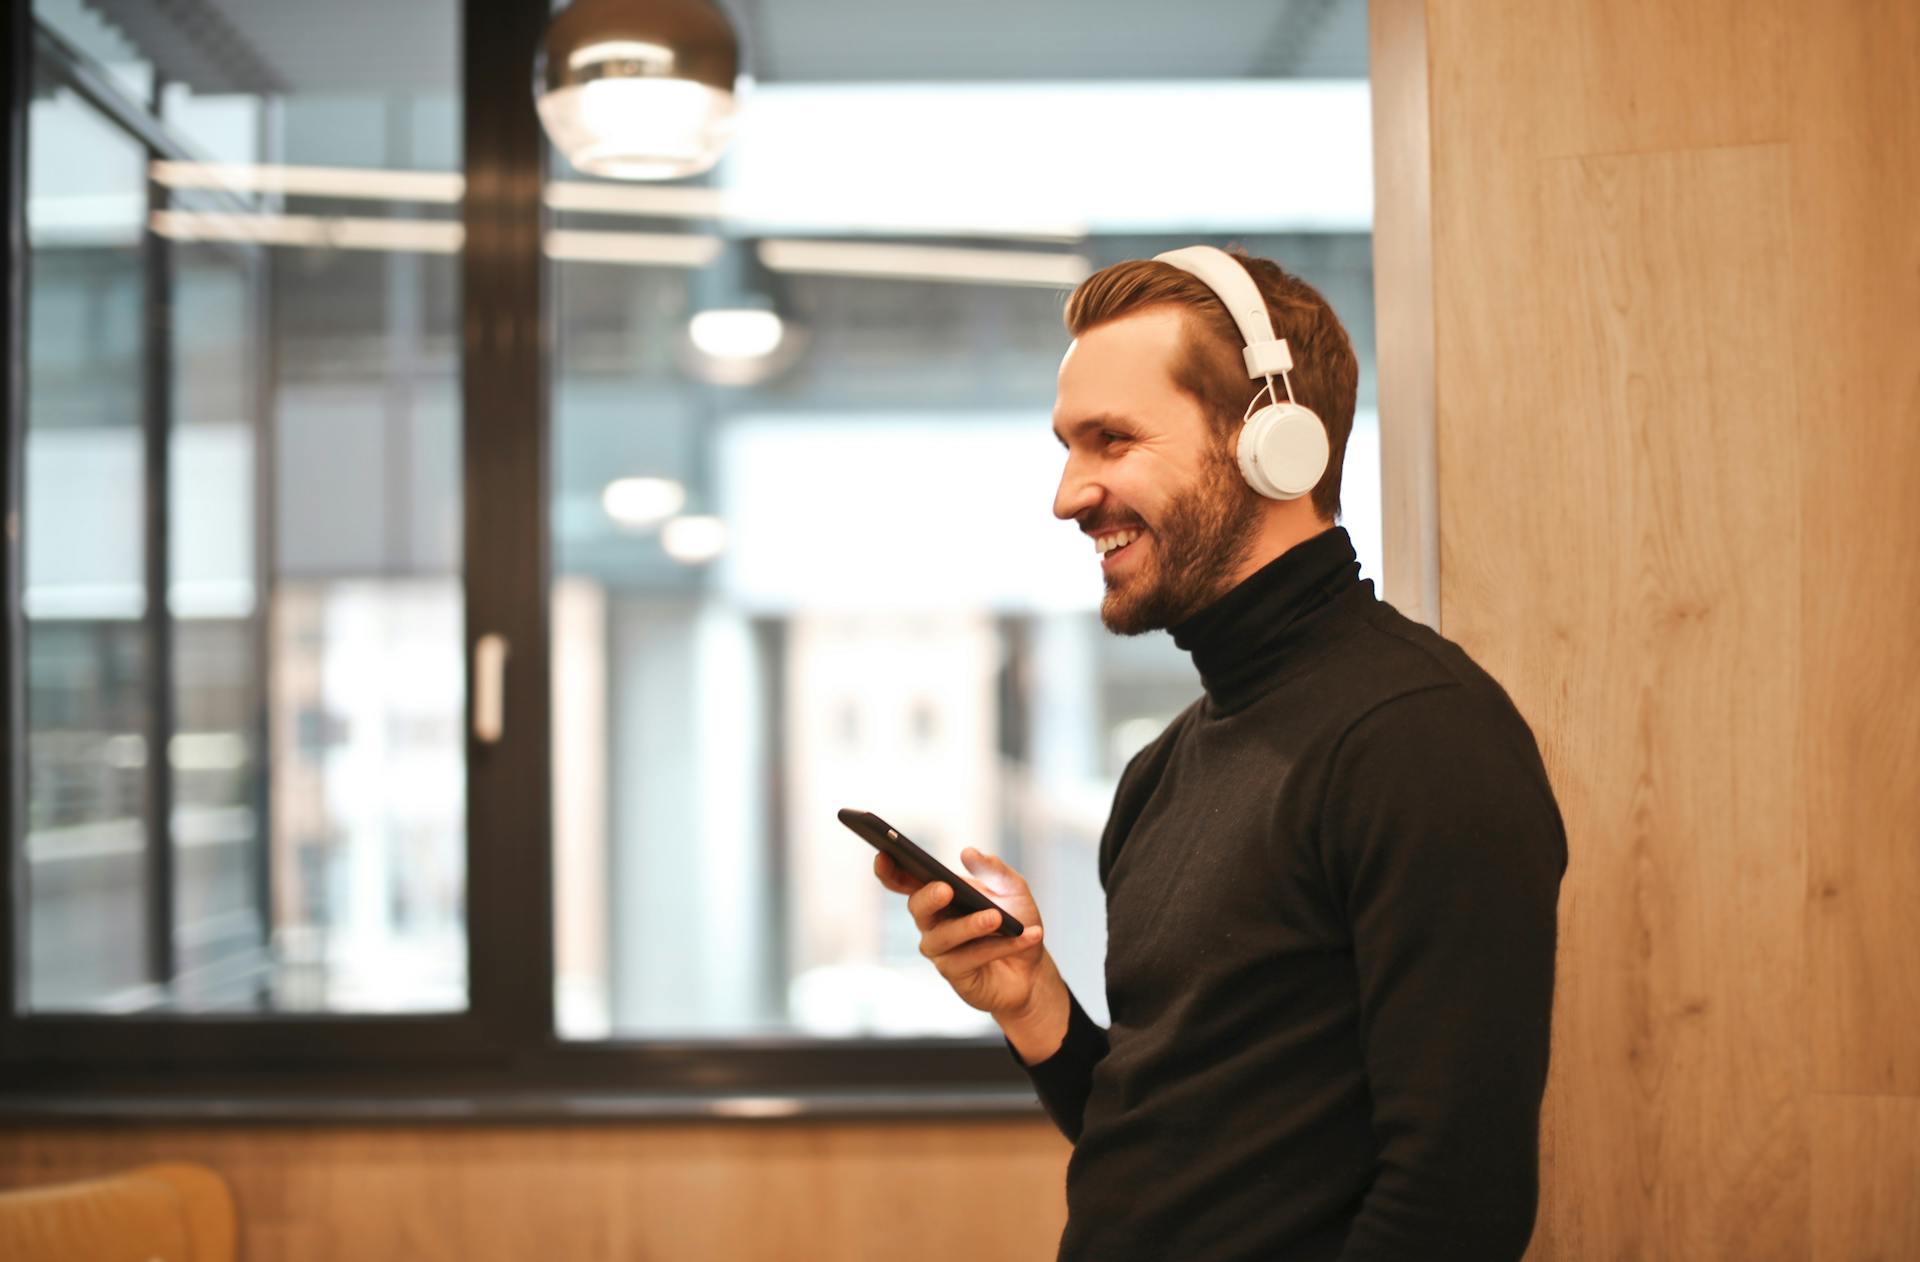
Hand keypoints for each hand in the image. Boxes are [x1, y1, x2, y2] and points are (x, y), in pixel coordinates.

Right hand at [873, 847, 1047, 1016]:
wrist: (1033, 969)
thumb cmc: (1016, 923)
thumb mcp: (1013, 890)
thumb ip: (993, 869)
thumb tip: (968, 852)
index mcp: (938, 897)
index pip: (906, 882)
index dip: (890, 870)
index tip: (884, 854)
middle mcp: (933, 923)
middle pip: (918, 908)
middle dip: (929, 897)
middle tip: (946, 888)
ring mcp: (941, 952)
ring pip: (945, 937)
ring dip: (971, 925)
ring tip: (996, 918)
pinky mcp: (956, 976)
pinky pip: (972, 958)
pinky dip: (1001, 946)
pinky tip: (1026, 936)